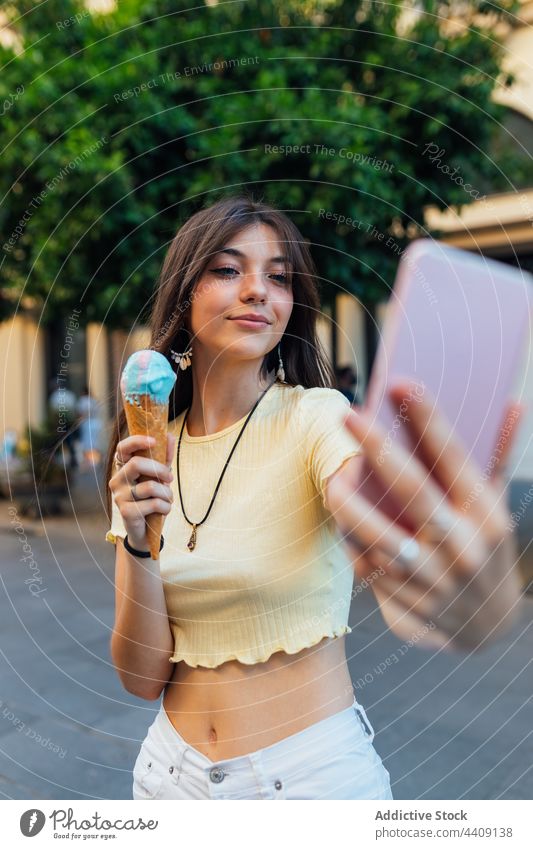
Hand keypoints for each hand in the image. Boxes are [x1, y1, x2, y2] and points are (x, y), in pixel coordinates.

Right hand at [108, 433, 174, 549]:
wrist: (146, 530)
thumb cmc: (151, 499)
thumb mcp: (159, 477)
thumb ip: (164, 457)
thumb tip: (170, 435)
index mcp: (123, 468)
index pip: (123, 448)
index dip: (137, 441)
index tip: (154, 441)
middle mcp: (117, 480)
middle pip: (137, 464)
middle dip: (160, 469)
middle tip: (170, 477)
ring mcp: (119, 496)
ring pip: (150, 487)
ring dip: (167, 493)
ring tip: (168, 499)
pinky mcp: (126, 512)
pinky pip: (153, 503)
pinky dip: (165, 507)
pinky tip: (164, 510)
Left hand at [327, 380, 523, 651]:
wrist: (490, 629)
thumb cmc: (487, 549)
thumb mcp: (497, 504)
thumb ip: (498, 456)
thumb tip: (513, 405)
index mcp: (487, 514)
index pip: (454, 458)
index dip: (427, 419)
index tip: (400, 384)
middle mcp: (463, 546)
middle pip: (412, 490)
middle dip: (377, 448)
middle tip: (349, 415)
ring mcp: (434, 580)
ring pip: (379, 536)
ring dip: (349, 503)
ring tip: (332, 477)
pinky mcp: (409, 606)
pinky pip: (369, 567)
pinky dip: (351, 540)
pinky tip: (339, 518)